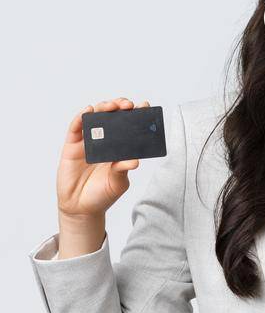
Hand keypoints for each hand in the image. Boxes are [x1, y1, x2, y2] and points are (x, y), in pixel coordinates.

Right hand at [57, 98, 148, 221]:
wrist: (81, 207)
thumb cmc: (102, 194)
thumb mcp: (118, 182)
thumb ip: (123, 169)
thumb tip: (135, 161)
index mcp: (119, 148)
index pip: (129, 127)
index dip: (136, 116)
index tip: (145, 106)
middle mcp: (104, 142)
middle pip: (112, 117)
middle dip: (120, 107)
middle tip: (128, 105)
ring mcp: (87, 142)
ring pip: (94, 118)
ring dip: (102, 108)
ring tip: (111, 106)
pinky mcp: (71, 146)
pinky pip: (75, 128)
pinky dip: (80, 117)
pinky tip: (88, 110)